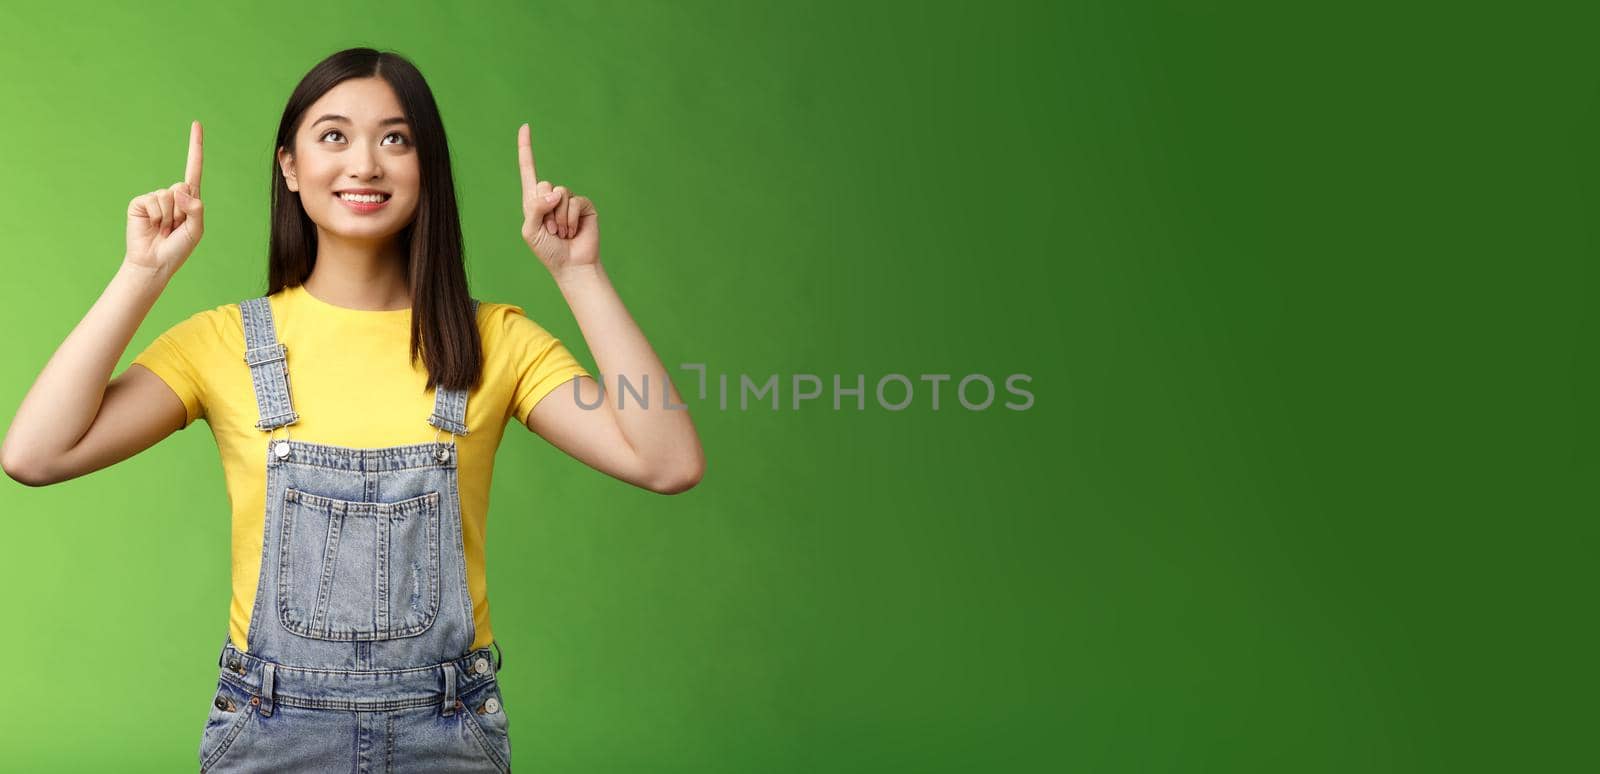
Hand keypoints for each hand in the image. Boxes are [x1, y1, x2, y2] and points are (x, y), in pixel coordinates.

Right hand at [125, 121, 204, 277]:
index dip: (195, 147)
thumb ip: (196, 208)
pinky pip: (154, 201)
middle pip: (183, 186)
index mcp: (189, 199)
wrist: (154, 262)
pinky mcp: (140, 202)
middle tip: (175, 227)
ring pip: (169, 195)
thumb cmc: (177, 248)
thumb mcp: (196, 230)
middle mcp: (172, 195)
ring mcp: (155, 198)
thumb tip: (180, 188)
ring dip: (169, 216)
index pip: (193, 169)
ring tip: (163, 229)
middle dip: (182, 210)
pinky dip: (156, 216)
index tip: (196, 123)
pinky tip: (152, 226)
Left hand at [518, 122, 597, 274]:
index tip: (525, 126)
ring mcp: (569, 200)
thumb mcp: (531, 230)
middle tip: (550, 230)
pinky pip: (574, 202)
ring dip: (558, 218)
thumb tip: (556, 192)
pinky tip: (572, 232)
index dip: (526, 148)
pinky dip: (569, 219)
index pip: (528, 170)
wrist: (571, 266)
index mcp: (533, 200)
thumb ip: (536, 207)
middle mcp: (551, 197)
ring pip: (560, 193)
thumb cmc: (548, 251)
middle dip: (545, 209)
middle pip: (544, 184)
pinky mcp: (584, 206)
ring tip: (561, 233)